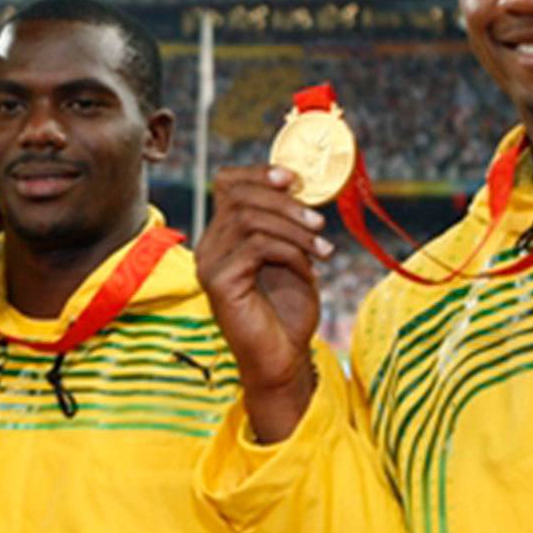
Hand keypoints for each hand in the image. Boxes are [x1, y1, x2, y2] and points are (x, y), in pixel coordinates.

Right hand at [194, 165, 333, 442]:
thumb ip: (287, 225)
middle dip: (284, 201)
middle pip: (237, 195)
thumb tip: (301, 187)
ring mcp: (210, 263)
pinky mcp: (219, 282)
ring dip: (293, 227)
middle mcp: (209, 246)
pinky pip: (255, 246)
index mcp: (223, 236)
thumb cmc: (287, 312)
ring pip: (248, 217)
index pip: (226, 183)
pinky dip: (289, 250)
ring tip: (323, 247)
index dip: (258, 173)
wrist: (283, 359)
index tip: (294, 179)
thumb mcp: (292, 257)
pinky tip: (309, 268)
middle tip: (319, 222)